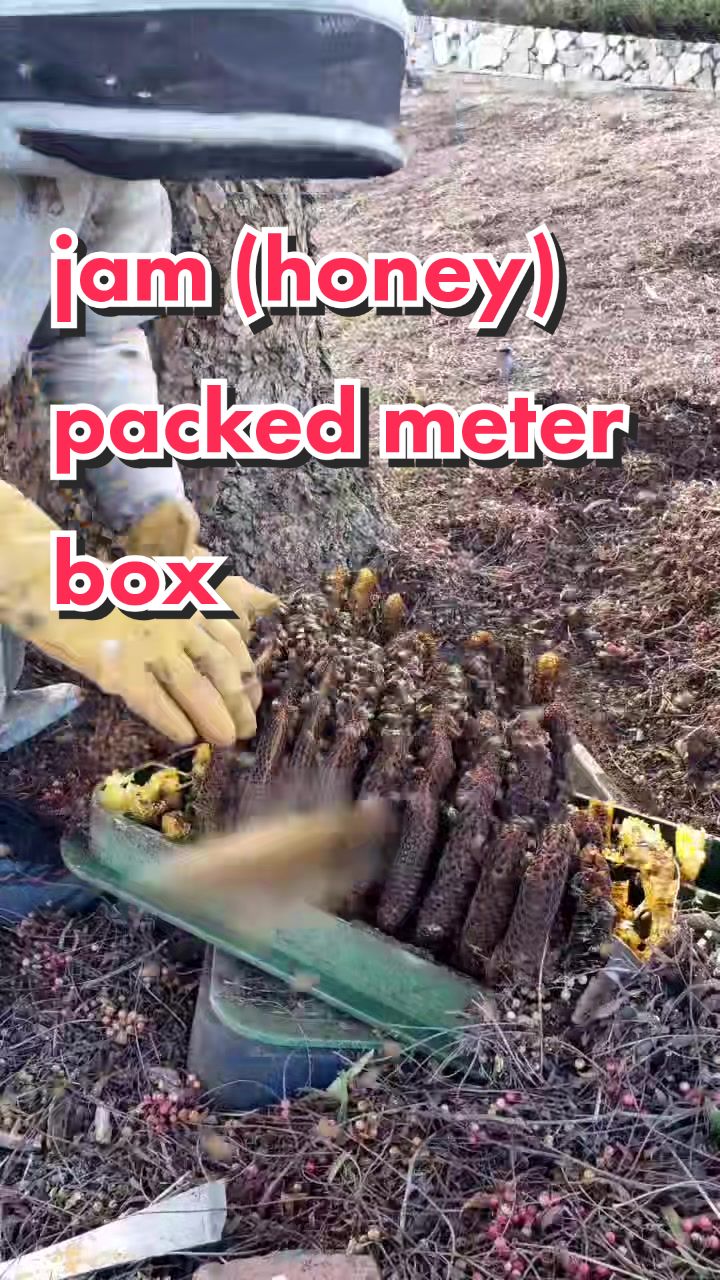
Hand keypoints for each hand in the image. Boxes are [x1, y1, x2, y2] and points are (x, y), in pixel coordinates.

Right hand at [0, 482, 257, 744]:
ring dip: (214, 717)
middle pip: (221, 669)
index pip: (231, 643)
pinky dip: (173, 720)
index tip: (255, 699)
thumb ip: (188, 618)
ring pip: (195, 687)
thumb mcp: (161, 593)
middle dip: (239, 703)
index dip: (247, 675)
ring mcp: (151, 644)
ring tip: (225, 740)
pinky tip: (186, 737)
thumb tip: (216, 657)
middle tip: (247, 729)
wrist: (60, 588)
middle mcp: (178, 622)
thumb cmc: (110, 593)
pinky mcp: (122, 666)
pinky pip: (154, 700)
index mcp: (190, 603)